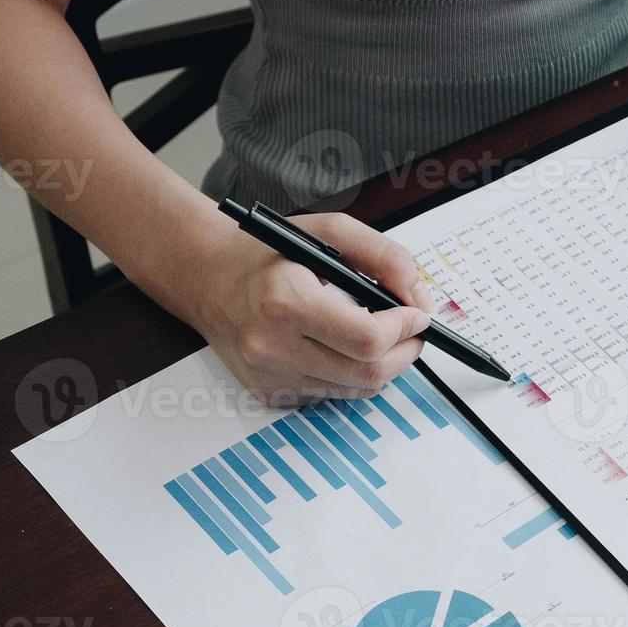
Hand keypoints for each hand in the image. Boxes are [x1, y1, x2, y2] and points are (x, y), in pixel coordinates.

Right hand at [181, 212, 435, 405]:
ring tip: (381, 335)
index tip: (417, 314)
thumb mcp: (330, 232)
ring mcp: (268, 375)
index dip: (405, 328)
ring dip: (382, 365)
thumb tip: (420, 298)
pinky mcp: (267, 392)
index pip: (367, 338)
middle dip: (405, 352)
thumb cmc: (268, 253)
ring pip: (354, 389)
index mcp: (285, 302)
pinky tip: (340, 346)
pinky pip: (330, 393)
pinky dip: (350, 373)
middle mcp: (271, 346)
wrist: (207, 277)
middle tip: (412, 330)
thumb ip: (384, 257)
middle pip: (368, 372)